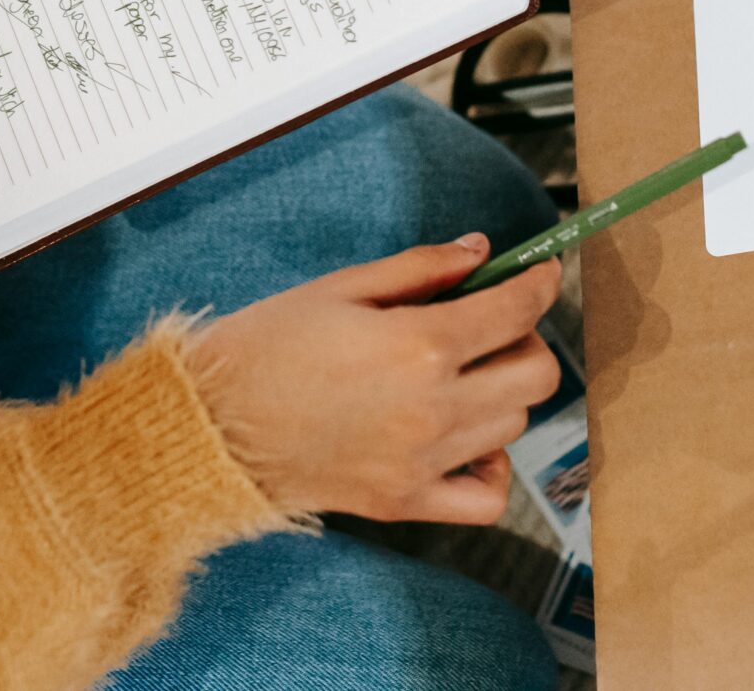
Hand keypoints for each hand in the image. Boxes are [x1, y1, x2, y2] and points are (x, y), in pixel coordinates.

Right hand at [191, 236, 561, 523]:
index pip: (516, 311)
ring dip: (503, 393)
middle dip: (527, 338)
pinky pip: (487, 499)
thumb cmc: (266, 345)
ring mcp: (422, 461)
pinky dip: (491, 469)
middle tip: (494, 325)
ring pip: (514, 425)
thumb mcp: (341, 287)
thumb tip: (481, 251)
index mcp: (418, 344)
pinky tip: (464, 441)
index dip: (540, 283)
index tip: (543, 272)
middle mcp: (433, 407)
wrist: (211, 424)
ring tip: (462, 375)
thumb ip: (421, 269)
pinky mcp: (405, 502)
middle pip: (536, 374)